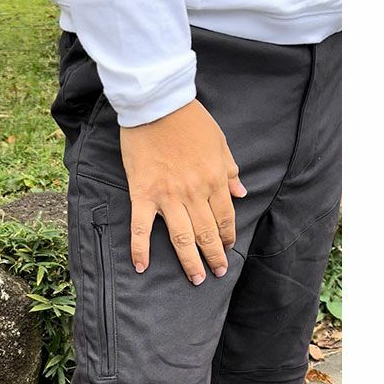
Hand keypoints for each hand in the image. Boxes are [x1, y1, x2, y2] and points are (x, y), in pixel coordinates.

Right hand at [119, 99, 245, 284]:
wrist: (157, 104)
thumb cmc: (189, 120)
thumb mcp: (219, 142)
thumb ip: (230, 169)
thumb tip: (242, 192)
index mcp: (215, 179)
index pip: (225, 217)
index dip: (228, 236)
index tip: (228, 249)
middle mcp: (195, 193)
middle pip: (207, 233)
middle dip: (214, 256)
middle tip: (216, 273)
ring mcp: (168, 196)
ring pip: (182, 237)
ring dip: (190, 261)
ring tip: (195, 279)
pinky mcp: (144, 194)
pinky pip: (142, 228)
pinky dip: (141, 249)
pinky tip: (141, 267)